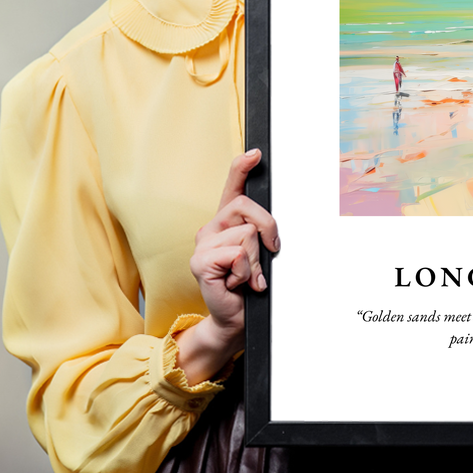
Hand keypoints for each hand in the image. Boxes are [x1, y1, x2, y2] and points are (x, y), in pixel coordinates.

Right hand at [175, 149, 279, 383]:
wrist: (236, 318)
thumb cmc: (249, 285)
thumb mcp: (261, 253)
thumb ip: (262, 234)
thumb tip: (273, 225)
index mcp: (226, 222)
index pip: (232, 187)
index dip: (242, 167)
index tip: (256, 153)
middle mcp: (211, 228)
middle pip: (247, 207)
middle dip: (268, 229)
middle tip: (269, 253)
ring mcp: (202, 244)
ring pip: (247, 234)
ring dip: (256, 260)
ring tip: (248, 276)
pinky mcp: (200, 262)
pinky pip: (237, 254)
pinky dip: (246, 272)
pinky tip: (237, 284)